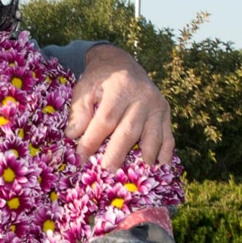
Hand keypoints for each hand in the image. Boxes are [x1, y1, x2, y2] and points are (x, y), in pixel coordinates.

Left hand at [67, 43, 174, 168]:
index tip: (81, 158)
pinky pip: (168, 138)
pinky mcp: (166, 114)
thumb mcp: (85, 87)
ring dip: (142, 160)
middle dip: (117, 154)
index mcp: (120, 88)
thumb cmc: (99, 79)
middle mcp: (143, 97)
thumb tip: (73, 135)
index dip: (93, 140)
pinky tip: (157, 171)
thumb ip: (79, 110)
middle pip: (129, 131)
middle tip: (106, 174)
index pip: (106, 119)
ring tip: (133, 179)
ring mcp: (157, 106)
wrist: (122, 63)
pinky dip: (164, 156)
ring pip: (152, 137)